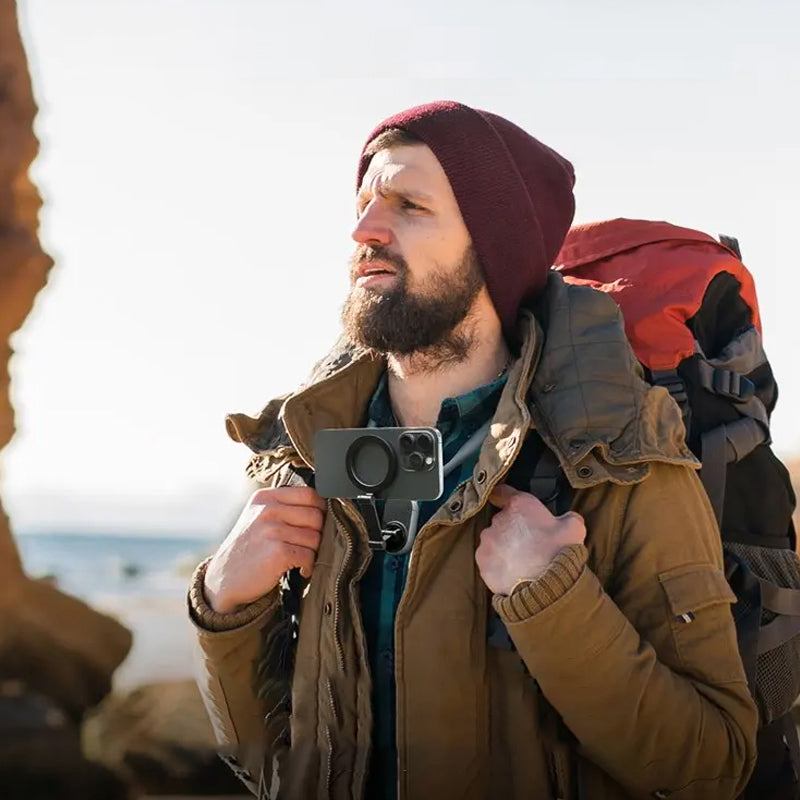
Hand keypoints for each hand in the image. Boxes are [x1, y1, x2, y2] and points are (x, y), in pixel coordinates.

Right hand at [203, 486, 326, 613]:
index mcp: (265, 497)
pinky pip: (309, 555)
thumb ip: (284, 507)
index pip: (309, 494)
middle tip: (307, 546)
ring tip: (300, 558)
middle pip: (316, 516)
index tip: (316, 525)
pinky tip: (300, 570)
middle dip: (317, 534)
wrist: (224, 579)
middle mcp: (267, 510)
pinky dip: (308, 566)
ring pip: (315, 537)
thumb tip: (325, 505)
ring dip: (313, 552)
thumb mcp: (258, 517)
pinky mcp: (277, 552)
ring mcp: (271, 530)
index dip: (319, 510)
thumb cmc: (249, 548)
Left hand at [475, 483, 585, 595]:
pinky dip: (497, 563)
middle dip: (512, 529)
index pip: (503, 492)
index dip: (504, 496)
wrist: (545, 587)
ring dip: (503, 546)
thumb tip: (567, 519)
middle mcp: (498, 519)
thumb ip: (567, 517)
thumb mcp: (574, 528)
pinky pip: (488, 559)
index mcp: (519, 505)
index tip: (506, 501)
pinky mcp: (482, 561)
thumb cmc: (559, 554)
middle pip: (501, 520)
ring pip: (493, 540)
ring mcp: (488, 541)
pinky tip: (512, 571)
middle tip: (528, 543)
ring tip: (521, 561)